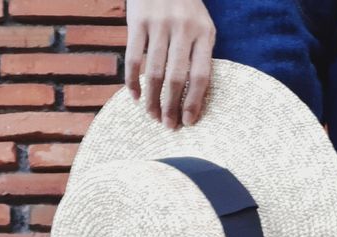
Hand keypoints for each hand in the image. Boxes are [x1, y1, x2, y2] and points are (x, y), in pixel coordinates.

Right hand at [124, 0, 215, 128]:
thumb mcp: (201, 25)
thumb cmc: (185, 6)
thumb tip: (194, 97)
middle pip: (176, 78)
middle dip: (171, 106)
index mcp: (204, 33)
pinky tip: (135, 96)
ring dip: (152, 98)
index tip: (188, 121)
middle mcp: (183, 29)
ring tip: (152, 115)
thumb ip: (199, 54)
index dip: (194, 102)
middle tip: (168, 125)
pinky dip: (132, 80)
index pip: (200, 75)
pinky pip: (134, 58)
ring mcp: (159, 24)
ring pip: (154, 72)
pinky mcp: (138, 21)